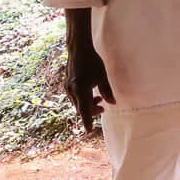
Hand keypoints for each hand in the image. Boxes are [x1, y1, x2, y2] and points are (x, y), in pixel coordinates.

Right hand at [64, 8, 112, 133]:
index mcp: (81, 89)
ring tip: (99, 99)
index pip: (84, 110)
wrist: (78, 48)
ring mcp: (68, 87)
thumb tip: (113, 103)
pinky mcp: (67, 83)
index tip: (88, 131)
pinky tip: (90, 93)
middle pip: (80, 108)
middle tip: (102, 109)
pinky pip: (74, 97)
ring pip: (77, 103)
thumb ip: (107, 91)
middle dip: (91, 111)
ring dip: (87, 104)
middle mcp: (72, 90)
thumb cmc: (92, 61)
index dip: (87, 121)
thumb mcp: (102, 76)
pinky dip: (82, 98)